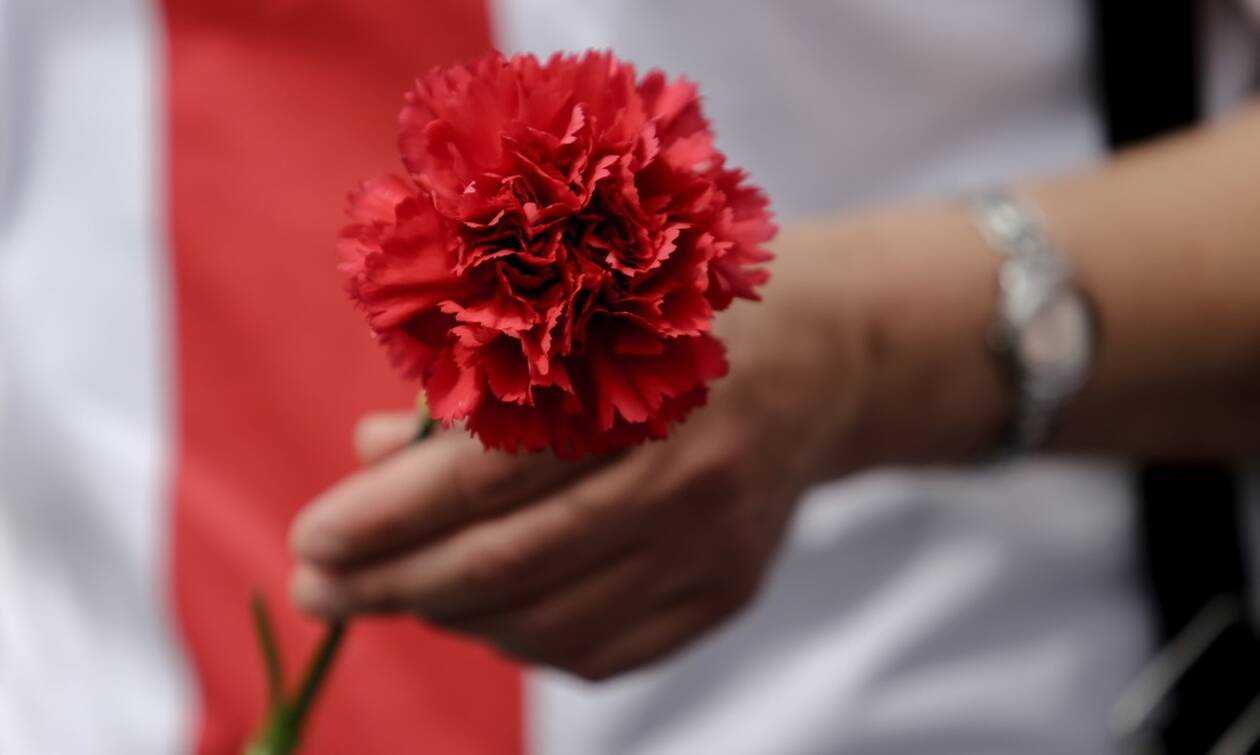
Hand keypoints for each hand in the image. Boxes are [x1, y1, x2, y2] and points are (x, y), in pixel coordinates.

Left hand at [287, 223, 873, 679]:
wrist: (824, 354)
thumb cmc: (676, 311)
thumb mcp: (576, 309)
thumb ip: (466, 383)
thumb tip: (366, 457)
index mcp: (641, 381)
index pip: (487, 475)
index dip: (385, 518)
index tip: (311, 542)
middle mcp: (687, 474)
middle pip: (509, 562)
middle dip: (392, 586)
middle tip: (319, 592)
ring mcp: (715, 544)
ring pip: (549, 622)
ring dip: (451, 617)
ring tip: (397, 592)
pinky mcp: (731, 590)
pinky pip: (604, 652)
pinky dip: (525, 641)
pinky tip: (485, 612)